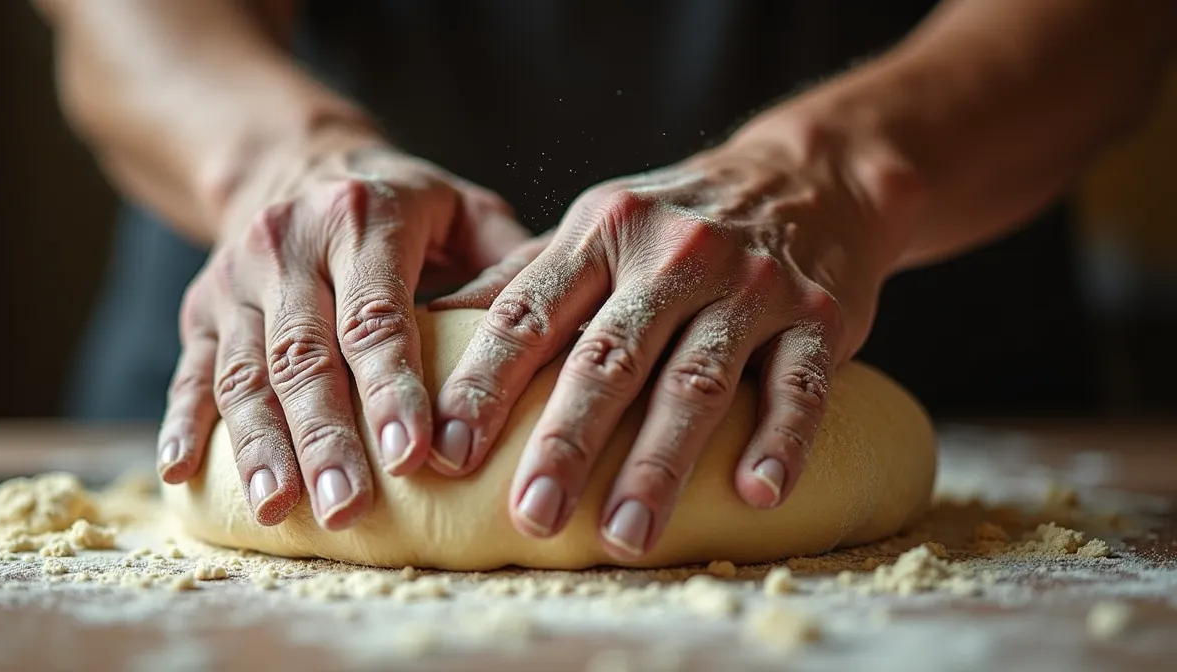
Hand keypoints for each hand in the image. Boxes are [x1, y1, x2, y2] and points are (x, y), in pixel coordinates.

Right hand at [158, 130, 528, 528]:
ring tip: (278, 509)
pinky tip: (183, 474)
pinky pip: (191, 369)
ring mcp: (235, 277)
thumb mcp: (464, 209)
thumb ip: (508, 264)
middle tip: (347, 507)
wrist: (296, 161)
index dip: (394, 389)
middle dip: (325, 437)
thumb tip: (558, 336)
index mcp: (363, 219)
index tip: (415, 458)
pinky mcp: (200, 307)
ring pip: (245, 371)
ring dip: (259, 445)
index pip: (378, 316)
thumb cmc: (405, 206)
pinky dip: (184, 422)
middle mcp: (289, 243)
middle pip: (305, 354)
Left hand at [432, 132, 902, 559]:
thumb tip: (425, 333)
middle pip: (609, 357)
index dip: (484, 383)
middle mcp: (671, 254)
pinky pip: (801, 386)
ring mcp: (749, 285)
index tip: (445, 452)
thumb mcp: (596, 227)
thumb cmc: (675, 221)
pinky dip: (780, 439)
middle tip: (531, 516)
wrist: (809, 175)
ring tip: (625, 538)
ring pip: (697, 382)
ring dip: (659, 464)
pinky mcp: (819, 315)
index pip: (529, 313)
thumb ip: (523, 281)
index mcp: (601, 233)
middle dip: (565, 441)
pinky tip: (756, 494)